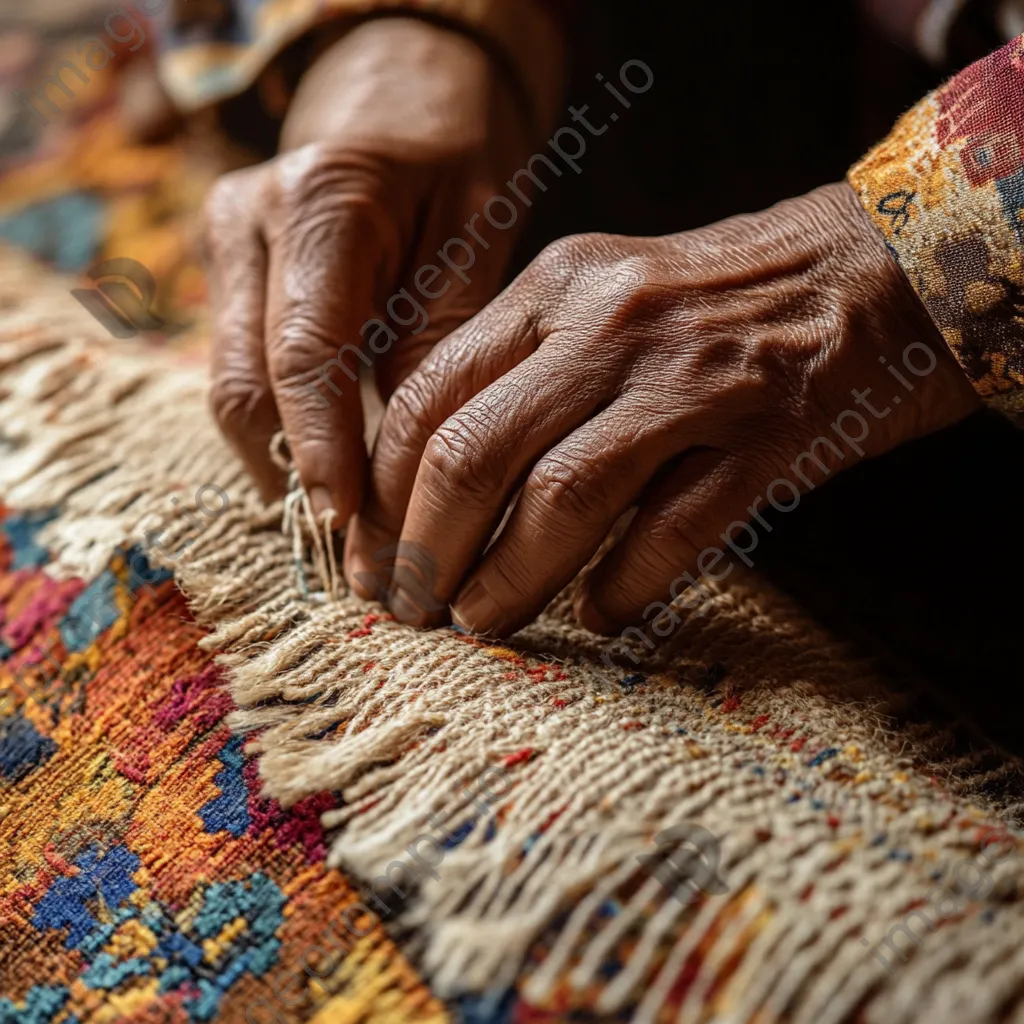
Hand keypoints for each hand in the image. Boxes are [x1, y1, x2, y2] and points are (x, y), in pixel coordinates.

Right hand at [205, 16, 538, 520]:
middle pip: (249, 385)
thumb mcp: (473, 239)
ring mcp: (226, 248)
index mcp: (323, 202)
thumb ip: (435, 342)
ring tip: (347, 529)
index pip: (306, 353)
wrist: (402, 106)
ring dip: (284, 464)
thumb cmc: (454, 167)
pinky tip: (329, 476)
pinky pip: (244, 374)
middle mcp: (251, 222)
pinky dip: (284, 432)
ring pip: (234, 390)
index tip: (348, 526)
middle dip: (298, 475)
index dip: (323, 450)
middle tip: (356, 551)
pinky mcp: (226, 277)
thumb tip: (405, 466)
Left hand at [348, 183, 979, 634]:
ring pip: (563, 498)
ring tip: (481, 624)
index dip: (384, 491)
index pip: (426, 397)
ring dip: (508, 578)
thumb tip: (437, 477)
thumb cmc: (721, 299)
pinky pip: (673, 529)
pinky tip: (600, 613)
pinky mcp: (767, 436)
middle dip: (425, 550)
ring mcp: (690, 380)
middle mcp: (609, 325)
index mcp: (554, 287)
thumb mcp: (604, 295)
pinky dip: (625, 584)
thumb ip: (523, 366)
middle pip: (474, 454)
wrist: (880, 266)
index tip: (372, 553)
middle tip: (410, 608)